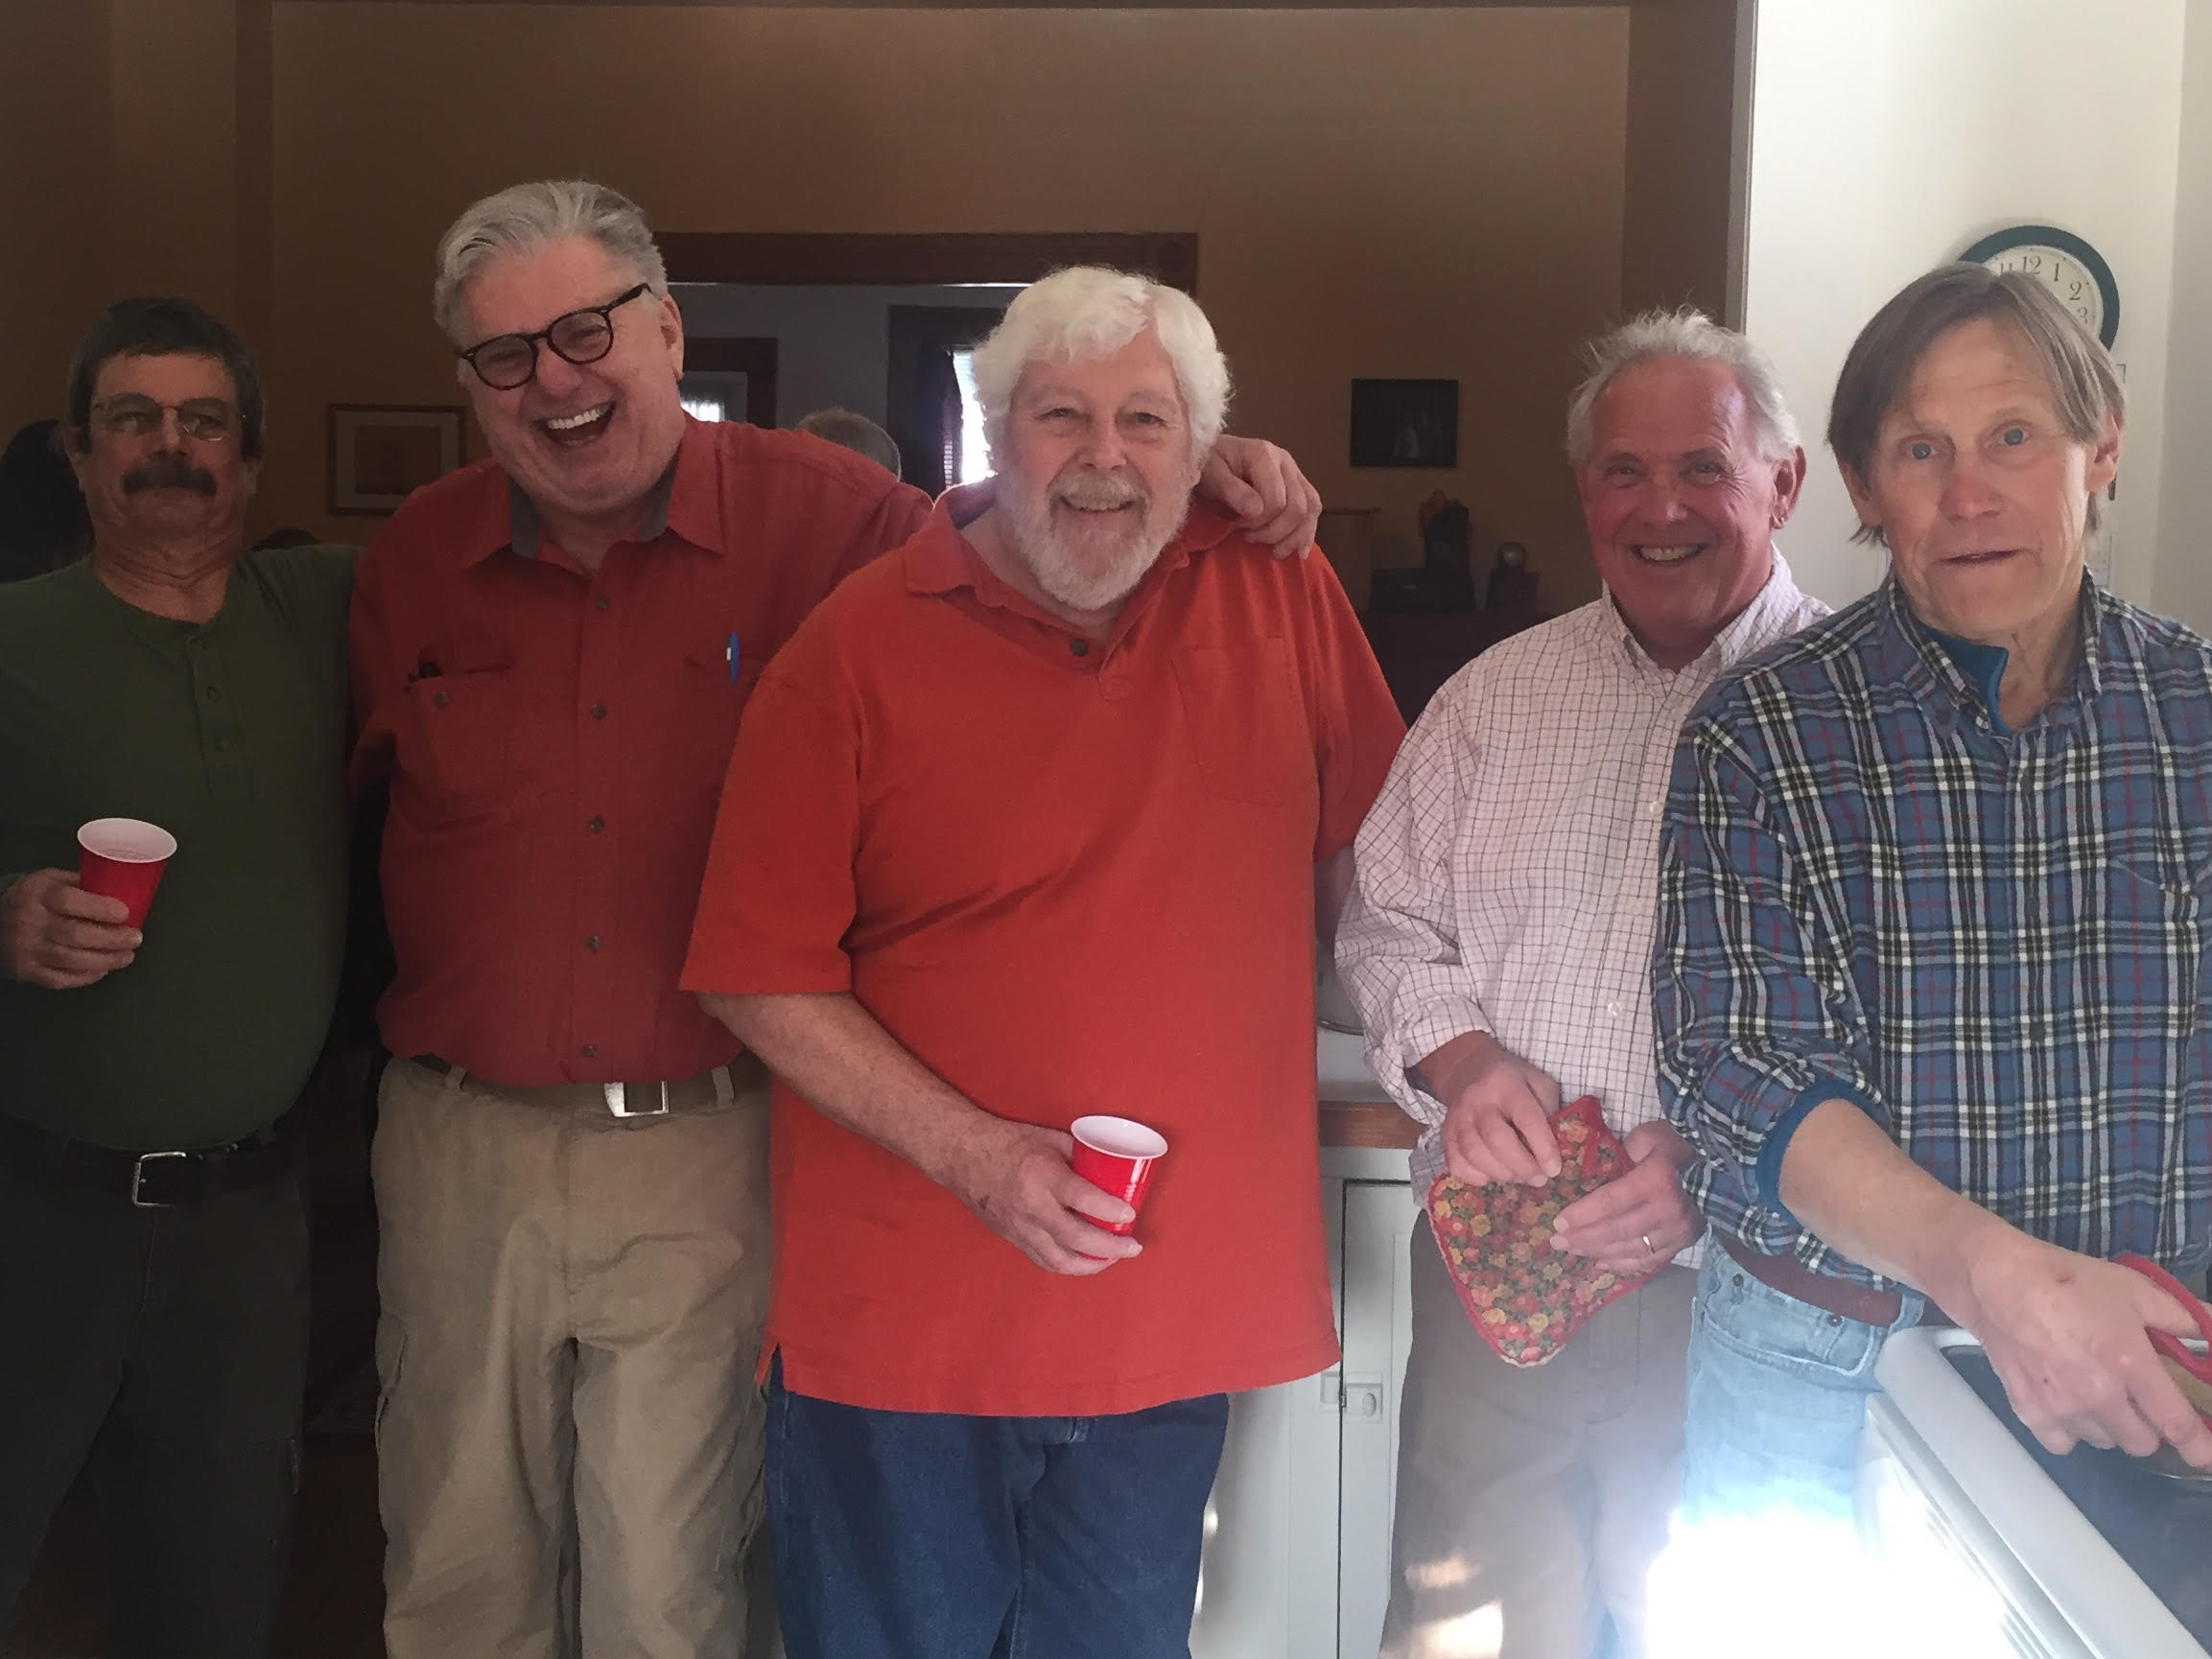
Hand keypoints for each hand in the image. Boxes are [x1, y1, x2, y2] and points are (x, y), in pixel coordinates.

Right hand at [0, 869, 139, 988]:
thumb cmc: (31, 899)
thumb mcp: (50, 880)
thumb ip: (81, 884)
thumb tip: (120, 892)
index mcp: (36, 893)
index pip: (68, 901)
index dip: (100, 908)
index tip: (125, 913)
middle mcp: (28, 921)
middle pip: (75, 934)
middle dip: (112, 939)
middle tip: (135, 938)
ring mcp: (25, 949)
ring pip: (71, 960)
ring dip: (106, 960)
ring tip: (126, 956)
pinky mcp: (25, 970)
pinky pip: (60, 979)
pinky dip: (86, 976)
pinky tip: (102, 969)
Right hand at [945, 1119, 1142, 1276]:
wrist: (962, 1155)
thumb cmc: (1008, 1142)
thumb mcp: (1049, 1139)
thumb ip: (1079, 1156)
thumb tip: (1110, 1169)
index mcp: (1043, 1176)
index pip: (1083, 1199)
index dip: (1111, 1210)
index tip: (1130, 1214)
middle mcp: (1032, 1207)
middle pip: (1077, 1238)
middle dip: (1111, 1247)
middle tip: (1131, 1246)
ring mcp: (1020, 1227)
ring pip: (1060, 1260)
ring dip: (1091, 1264)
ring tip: (1111, 1258)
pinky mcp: (1012, 1238)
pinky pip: (1043, 1261)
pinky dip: (1067, 1265)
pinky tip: (1083, 1261)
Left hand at [1199, 435, 1322, 559]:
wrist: (1212, 455)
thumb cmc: (1208, 465)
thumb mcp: (1211, 475)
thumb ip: (1231, 491)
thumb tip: (1256, 511)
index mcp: (1263, 455)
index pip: (1276, 499)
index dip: (1259, 521)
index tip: (1237, 526)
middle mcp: (1285, 461)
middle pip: (1297, 506)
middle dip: (1275, 531)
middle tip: (1250, 538)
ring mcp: (1294, 471)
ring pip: (1311, 508)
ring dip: (1295, 536)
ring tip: (1275, 552)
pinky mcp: (1297, 483)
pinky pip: (1313, 508)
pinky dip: (1307, 532)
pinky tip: (1299, 551)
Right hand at [1425, 1030, 1561, 1186]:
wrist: (1468, 1068)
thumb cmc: (1511, 1080)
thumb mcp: (1538, 1083)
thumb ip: (1548, 1111)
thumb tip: (1554, 1150)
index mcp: (1506, 1083)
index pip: (1526, 1117)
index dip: (1542, 1146)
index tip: (1554, 1169)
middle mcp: (1477, 1099)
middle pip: (1496, 1139)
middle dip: (1522, 1166)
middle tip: (1539, 1178)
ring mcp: (1457, 1117)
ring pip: (1474, 1154)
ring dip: (1501, 1174)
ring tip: (1518, 1176)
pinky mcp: (1445, 1133)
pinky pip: (1456, 1164)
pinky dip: (1475, 1177)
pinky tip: (1492, 1175)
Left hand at [1552, 1121, 1699, 1271]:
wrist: (1720, 1165)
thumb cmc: (1677, 1146)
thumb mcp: (1647, 1138)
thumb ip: (1621, 1153)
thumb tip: (1594, 1171)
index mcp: (1656, 1181)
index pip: (1611, 1202)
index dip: (1583, 1214)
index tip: (1559, 1221)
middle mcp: (1668, 1211)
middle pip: (1617, 1231)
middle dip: (1584, 1238)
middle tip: (1558, 1241)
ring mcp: (1678, 1231)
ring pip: (1631, 1250)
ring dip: (1599, 1253)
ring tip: (1573, 1251)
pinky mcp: (1683, 1243)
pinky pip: (1649, 1260)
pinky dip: (1623, 1264)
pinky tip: (1602, 1263)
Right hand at [1957, 1233, 2211, 1467]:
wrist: (1997, 1283)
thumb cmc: (2068, 1281)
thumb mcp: (2134, 1290)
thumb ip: (2183, 1317)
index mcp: (2130, 1364)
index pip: (2177, 1423)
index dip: (2199, 1446)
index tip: (2204, 1454)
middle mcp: (2099, 1395)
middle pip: (2141, 1443)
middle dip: (2147, 1426)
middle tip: (2134, 1397)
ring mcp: (2062, 1408)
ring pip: (2104, 1442)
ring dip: (2108, 1425)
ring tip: (2092, 1390)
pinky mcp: (2030, 1412)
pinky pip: (2064, 1443)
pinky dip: (2070, 1430)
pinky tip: (2064, 1400)